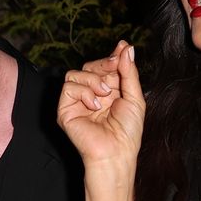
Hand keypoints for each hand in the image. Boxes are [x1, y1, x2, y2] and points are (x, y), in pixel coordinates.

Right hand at [57, 40, 144, 166]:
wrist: (116, 152)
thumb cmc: (127, 132)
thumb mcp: (134, 97)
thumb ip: (129, 72)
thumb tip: (126, 48)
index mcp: (108, 92)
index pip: (105, 66)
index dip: (112, 56)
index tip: (122, 48)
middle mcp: (91, 95)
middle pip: (89, 66)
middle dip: (103, 65)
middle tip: (114, 73)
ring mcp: (77, 102)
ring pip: (76, 73)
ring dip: (93, 80)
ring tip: (105, 96)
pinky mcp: (66, 110)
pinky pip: (69, 87)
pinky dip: (83, 92)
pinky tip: (94, 106)